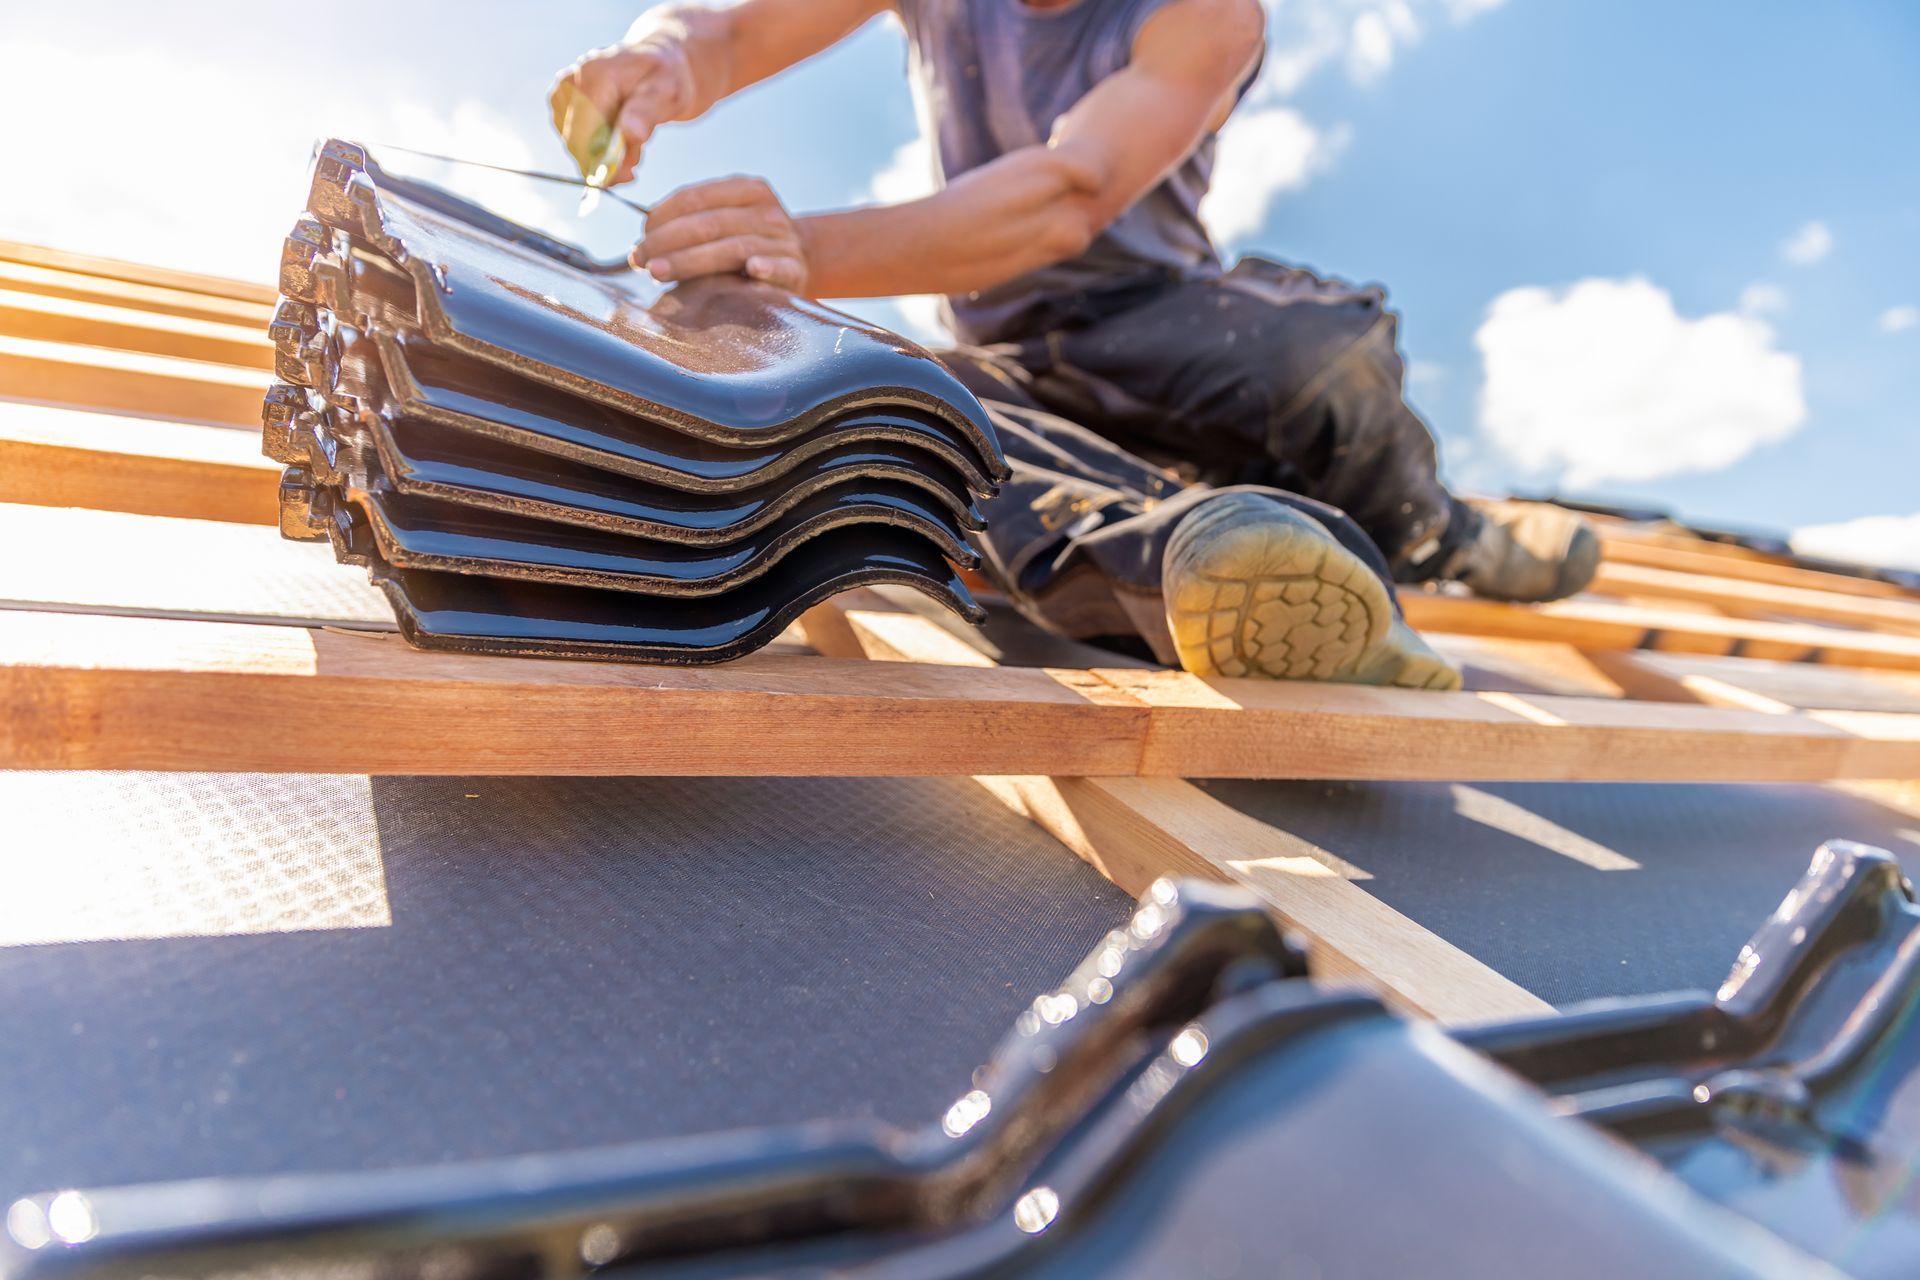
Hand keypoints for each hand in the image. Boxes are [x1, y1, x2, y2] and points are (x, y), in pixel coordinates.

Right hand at [547, 40, 693, 184]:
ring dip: (602, 158)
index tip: (631, 173)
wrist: (657, 62)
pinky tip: (617, 140)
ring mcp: (562, 93)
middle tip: (634, 163)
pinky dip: (595, 150)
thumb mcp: (669, 93)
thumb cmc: (665, 77)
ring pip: (574, 146)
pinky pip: (573, 140)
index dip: (605, 163)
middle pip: (575, 143)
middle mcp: (570, 82)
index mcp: (595, 75)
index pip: (585, 134)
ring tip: (631, 144)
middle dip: (606, 163)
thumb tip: (631, 134)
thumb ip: (647, 113)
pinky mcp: (560, 104)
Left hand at [634, 176, 809, 292]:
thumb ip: (688, 226)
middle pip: (707, 223)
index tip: (639, 240)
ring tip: (658, 273)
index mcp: (746, 189)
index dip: (660, 218)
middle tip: (640, 261)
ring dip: (690, 261)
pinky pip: (779, 266)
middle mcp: (766, 209)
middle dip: (666, 242)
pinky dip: (766, 266)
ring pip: (731, 247)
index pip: (694, 198)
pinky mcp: (796, 268)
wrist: (799, 261)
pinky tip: (751, 269)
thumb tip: (639, 250)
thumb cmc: (745, 244)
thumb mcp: (723, 222)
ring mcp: (784, 239)